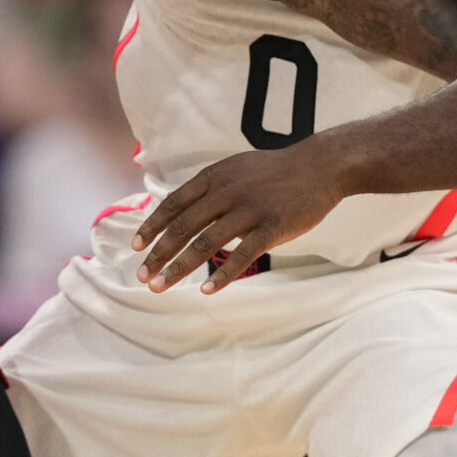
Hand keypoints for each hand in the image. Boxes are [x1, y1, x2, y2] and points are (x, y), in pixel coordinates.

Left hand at [132, 145, 346, 292]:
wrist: (320, 165)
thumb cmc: (276, 171)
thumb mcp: (235, 169)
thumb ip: (210, 188)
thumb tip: (185, 208)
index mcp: (213, 177)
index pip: (173, 203)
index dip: (152, 226)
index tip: (136, 246)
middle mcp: (225, 192)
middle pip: (183, 227)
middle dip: (158, 253)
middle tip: (142, 276)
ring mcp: (248, 210)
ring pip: (205, 243)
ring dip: (179, 267)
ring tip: (161, 286)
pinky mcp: (271, 227)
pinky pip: (242, 255)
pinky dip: (222, 275)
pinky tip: (206, 290)